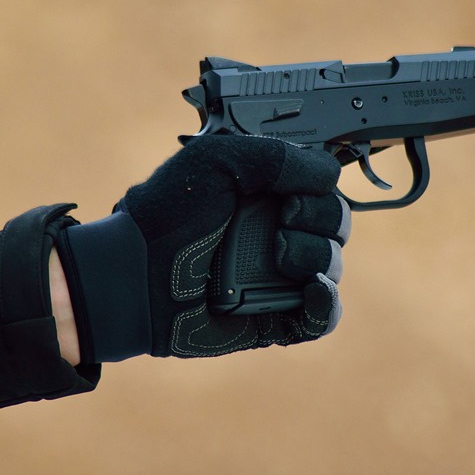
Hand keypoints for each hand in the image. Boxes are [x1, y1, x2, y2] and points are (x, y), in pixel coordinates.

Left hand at [56, 135, 349, 362]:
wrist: (138, 275)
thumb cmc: (168, 214)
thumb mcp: (220, 160)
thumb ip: (278, 156)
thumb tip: (330, 173)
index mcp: (266, 192)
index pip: (322, 184)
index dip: (320, 186)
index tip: (294, 191)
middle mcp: (277, 230)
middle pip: (337, 222)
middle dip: (322, 217)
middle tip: (285, 218)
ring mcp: (279, 276)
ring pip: (332, 265)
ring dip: (316, 255)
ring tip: (279, 256)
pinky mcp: (276, 318)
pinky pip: (323, 317)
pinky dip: (326, 303)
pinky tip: (311, 289)